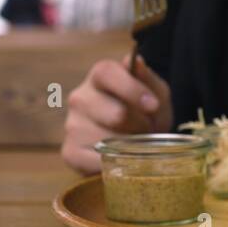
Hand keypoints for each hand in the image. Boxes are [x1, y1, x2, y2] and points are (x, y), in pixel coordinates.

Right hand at [61, 54, 172, 174]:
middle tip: (148, 131)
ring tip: (136, 143)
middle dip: (140, 126)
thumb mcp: (157, 94)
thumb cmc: (146, 112)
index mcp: (101, 76)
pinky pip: (97, 162)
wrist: (137, 141)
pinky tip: (121, 158)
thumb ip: (149, 80)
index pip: (107, 73)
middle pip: (115, 114)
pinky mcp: (70, 152)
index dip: (131, 89)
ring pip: (109, 141)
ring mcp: (73, 125)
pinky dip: (116, 163)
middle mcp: (80, 98)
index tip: (153, 106)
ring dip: (130, 147)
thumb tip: (135, 62)